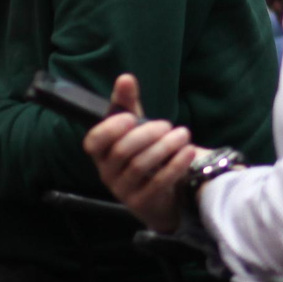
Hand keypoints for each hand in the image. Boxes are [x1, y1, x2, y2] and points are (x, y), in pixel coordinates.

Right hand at [83, 74, 196, 232]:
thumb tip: (125, 78)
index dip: (109, 129)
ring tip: (183, 134)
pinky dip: (175, 165)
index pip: (93, 142)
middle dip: (146, 134)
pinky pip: (158, 182)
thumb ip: (127, 105)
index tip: (130, 117)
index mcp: (102, 153)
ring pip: (140, 166)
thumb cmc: (145, 154)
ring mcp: (123, 190)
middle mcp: (107, 172)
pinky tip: (189, 151)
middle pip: (121, 152)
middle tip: (168, 125)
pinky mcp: (142, 203)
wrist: (162, 195)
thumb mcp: (136, 129)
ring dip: (164, 147)